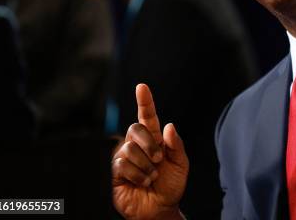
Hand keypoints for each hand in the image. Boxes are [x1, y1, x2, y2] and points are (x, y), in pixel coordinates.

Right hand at [112, 84, 188, 219]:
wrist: (160, 208)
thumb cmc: (171, 185)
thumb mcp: (180, 164)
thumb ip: (176, 145)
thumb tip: (168, 126)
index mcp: (154, 139)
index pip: (147, 116)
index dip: (145, 101)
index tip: (142, 87)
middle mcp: (137, 145)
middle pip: (135, 129)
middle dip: (149, 144)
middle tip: (158, 160)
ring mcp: (124, 157)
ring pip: (129, 149)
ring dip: (145, 165)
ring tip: (151, 177)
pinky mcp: (114, 171)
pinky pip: (121, 164)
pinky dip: (137, 175)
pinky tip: (142, 182)